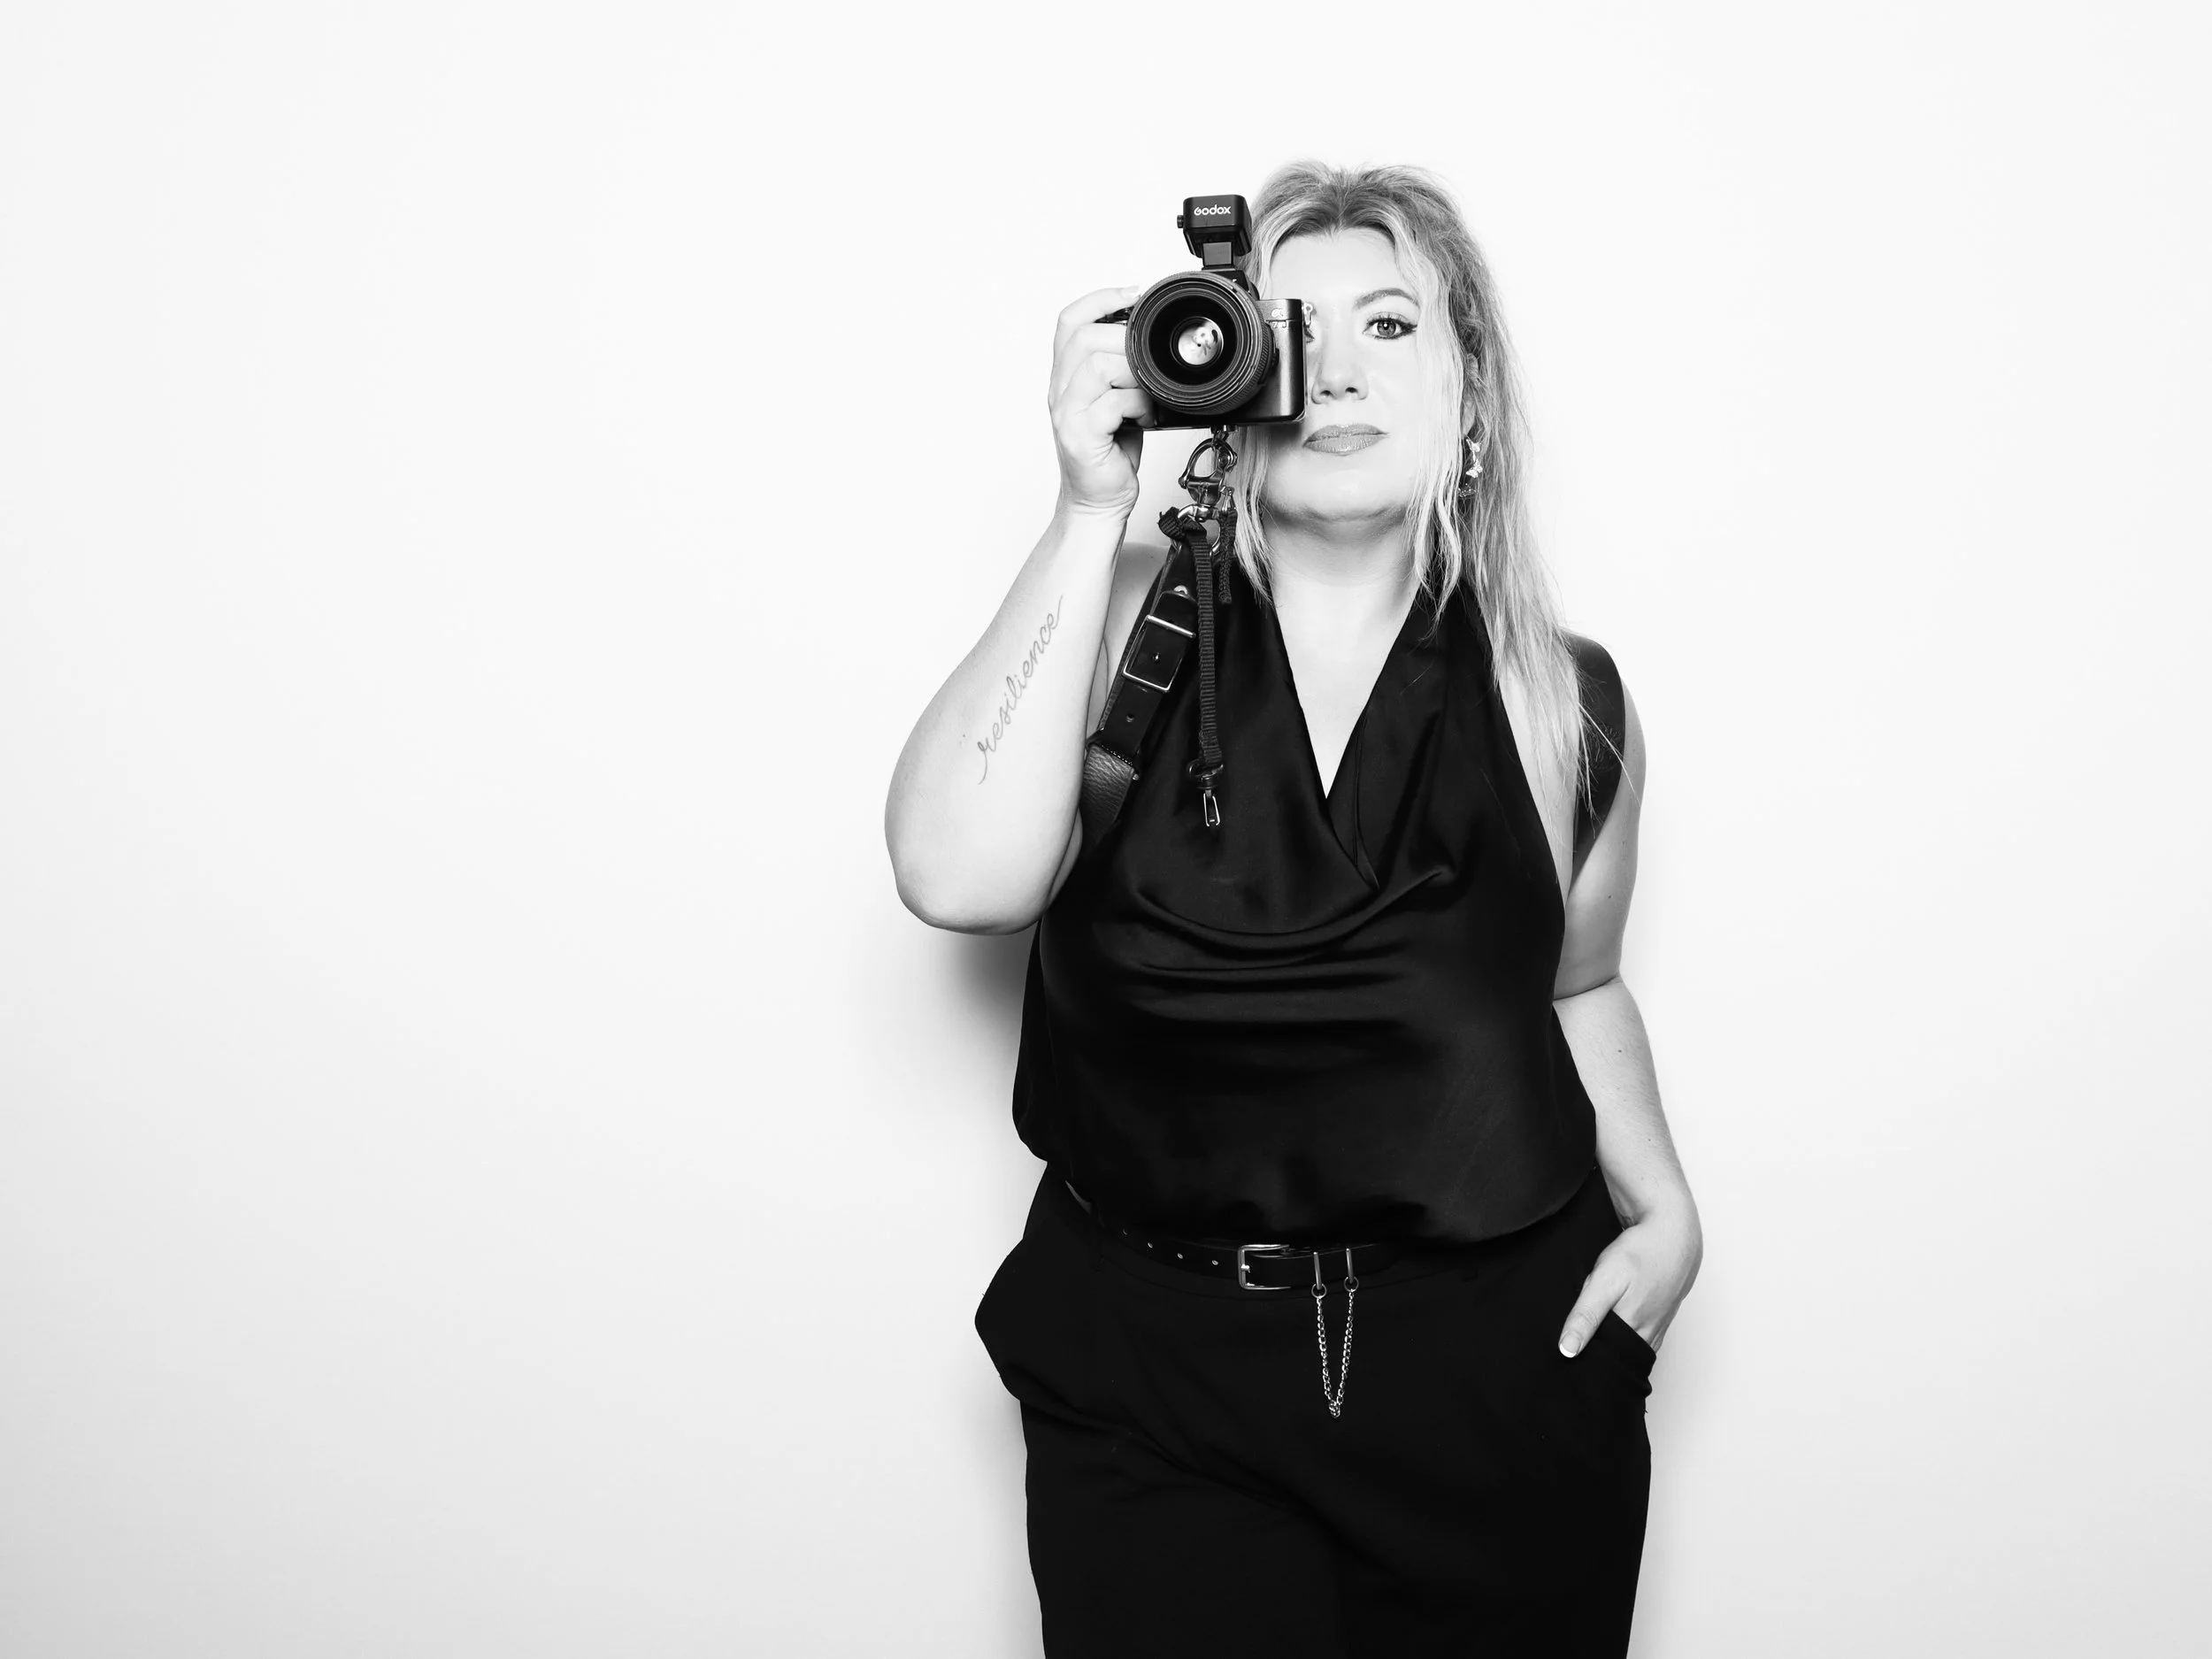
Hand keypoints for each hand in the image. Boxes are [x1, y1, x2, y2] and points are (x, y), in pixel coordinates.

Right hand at [1048, 285, 1155, 519]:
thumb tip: (1150, 342)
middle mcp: (1060, 391)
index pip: (1069, 321)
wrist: (1097, 500)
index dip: (1100, 299)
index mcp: (1066, 376)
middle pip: (1083, 338)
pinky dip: (1138, 404)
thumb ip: (1123, 370)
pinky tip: (1146, 416)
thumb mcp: (1115, 401)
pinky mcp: (1081, 438)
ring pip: (1097, 366)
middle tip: (1146, 362)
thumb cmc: (1109, 453)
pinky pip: (1112, 403)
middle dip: (1124, 340)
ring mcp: (1067, 414)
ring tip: (1146, 393)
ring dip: (1133, 373)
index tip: (1132, 294)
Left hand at [1558, 1200, 1701, 1357]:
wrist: (1673, 1234)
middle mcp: (1646, 1335)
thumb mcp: (1605, 1280)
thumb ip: (1586, 1315)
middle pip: (1617, 1358)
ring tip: (1591, 1341)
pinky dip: (1626, 1339)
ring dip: (1612, 1348)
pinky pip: (1641, 1339)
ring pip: (1629, 1349)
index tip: (1565, 1364)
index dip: (1583, 1364)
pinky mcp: (1661, 1319)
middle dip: (1596, 1358)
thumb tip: (1568, 1350)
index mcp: (1630, 1329)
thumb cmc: (1640, 1254)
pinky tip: (1614, 1328)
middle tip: (1573, 1353)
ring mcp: (1657, 1328)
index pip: (1602, 1362)